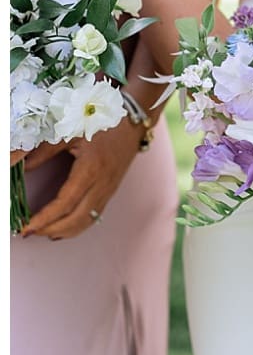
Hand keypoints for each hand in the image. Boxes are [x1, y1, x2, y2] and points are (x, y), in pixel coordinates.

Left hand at [20, 121, 141, 239]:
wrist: (133, 120)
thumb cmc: (101, 122)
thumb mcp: (68, 132)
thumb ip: (42, 151)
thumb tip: (17, 166)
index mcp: (91, 169)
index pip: (66, 203)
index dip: (45, 218)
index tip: (27, 226)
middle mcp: (102, 183)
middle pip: (78, 218)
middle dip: (52, 229)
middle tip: (29, 232)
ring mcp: (109, 189)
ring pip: (88, 220)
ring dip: (65, 231)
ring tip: (43, 233)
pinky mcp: (111, 190)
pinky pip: (95, 215)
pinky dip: (78, 226)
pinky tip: (64, 228)